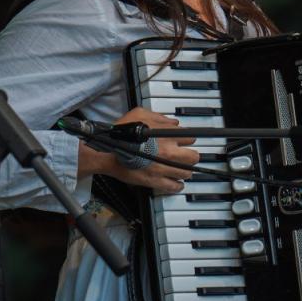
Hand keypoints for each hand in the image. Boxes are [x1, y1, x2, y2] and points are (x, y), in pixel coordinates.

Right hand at [78, 108, 198, 193]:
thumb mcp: (140, 114)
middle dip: (191, 156)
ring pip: (186, 173)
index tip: (184, 142)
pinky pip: (173, 186)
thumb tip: (173, 122)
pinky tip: (177, 183)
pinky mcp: (155, 181)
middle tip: (186, 156)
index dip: (187, 139)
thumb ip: (159, 117)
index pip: (190, 137)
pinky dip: (177, 186)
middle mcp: (169, 152)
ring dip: (185, 171)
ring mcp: (163, 168)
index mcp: (167, 135)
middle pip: (193, 157)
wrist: (108, 151)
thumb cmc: (121, 131)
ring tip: (181, 170)